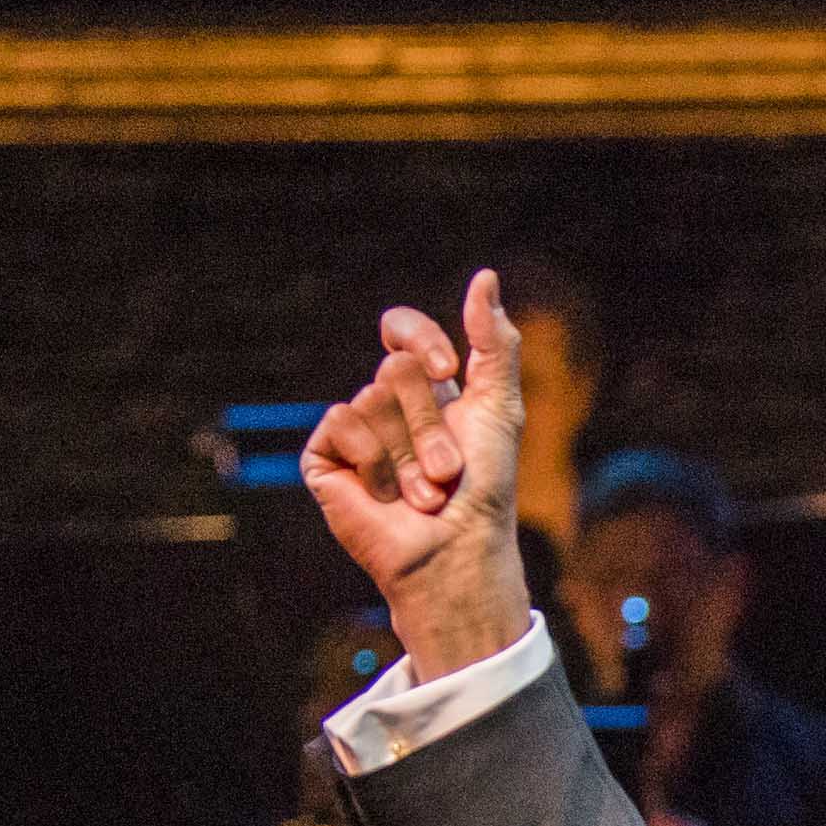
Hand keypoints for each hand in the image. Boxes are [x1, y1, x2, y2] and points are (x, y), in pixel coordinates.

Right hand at [300, 269, 533, 682]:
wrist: (457, 550)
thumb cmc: (485, 490)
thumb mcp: (500, 408)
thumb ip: (493, 343)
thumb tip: (485, 276)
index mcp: (425, 390)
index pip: (401, 330)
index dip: (419, 339)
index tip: (445, 369)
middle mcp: (386, 406)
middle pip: (395, 368)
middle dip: (431, 420)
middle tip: (448, 469)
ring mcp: (353, 431)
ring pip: (373, 398)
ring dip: (410, 452)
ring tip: (426, 493)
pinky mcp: (326, 457)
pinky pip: (343, 423)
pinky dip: (375, 459)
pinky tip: (385, 495)